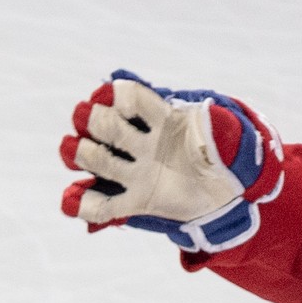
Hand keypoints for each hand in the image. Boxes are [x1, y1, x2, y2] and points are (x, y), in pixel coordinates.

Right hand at [58, 71, 279, 253]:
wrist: (225, 194)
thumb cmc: (222, 158)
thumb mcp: (228, 138)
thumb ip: (219, 126)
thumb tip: (211, 113)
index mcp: (162, 120)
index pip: (132, 98)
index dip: (118, 95)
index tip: (113, 97)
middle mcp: (140, 143)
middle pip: (105, 125)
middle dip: (93, 120)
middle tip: (89, 120)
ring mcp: (134, 173)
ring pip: (97, 160)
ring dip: (81, 153)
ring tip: (76, 151)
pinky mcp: (135, 203)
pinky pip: (105, 207)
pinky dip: (85, 205)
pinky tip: (73, 202)